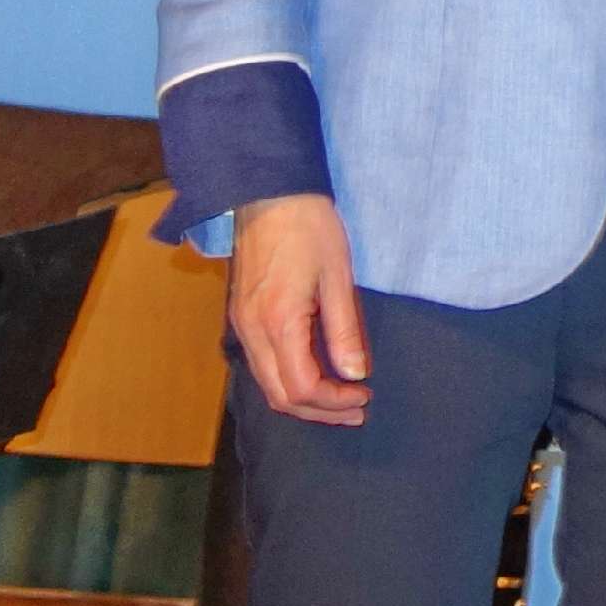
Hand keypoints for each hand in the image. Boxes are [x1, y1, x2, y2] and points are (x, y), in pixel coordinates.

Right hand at [228, 193, 370, 425]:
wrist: (268, 194)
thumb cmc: (309, 228)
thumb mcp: (338, 277)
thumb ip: (344, 330)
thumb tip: (355, 373)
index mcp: (278, 323)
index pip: (302, 388)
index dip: (333, 402)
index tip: (364, 394)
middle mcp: (251, 332)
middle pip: (280, 396)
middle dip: (320, 411)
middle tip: (356, 409)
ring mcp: (241, 325)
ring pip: (267, 384)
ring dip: (303, 400)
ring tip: (340, 400)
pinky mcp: (241, 316)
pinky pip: (261, 364)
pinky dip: (287, 380)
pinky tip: (314, 376)